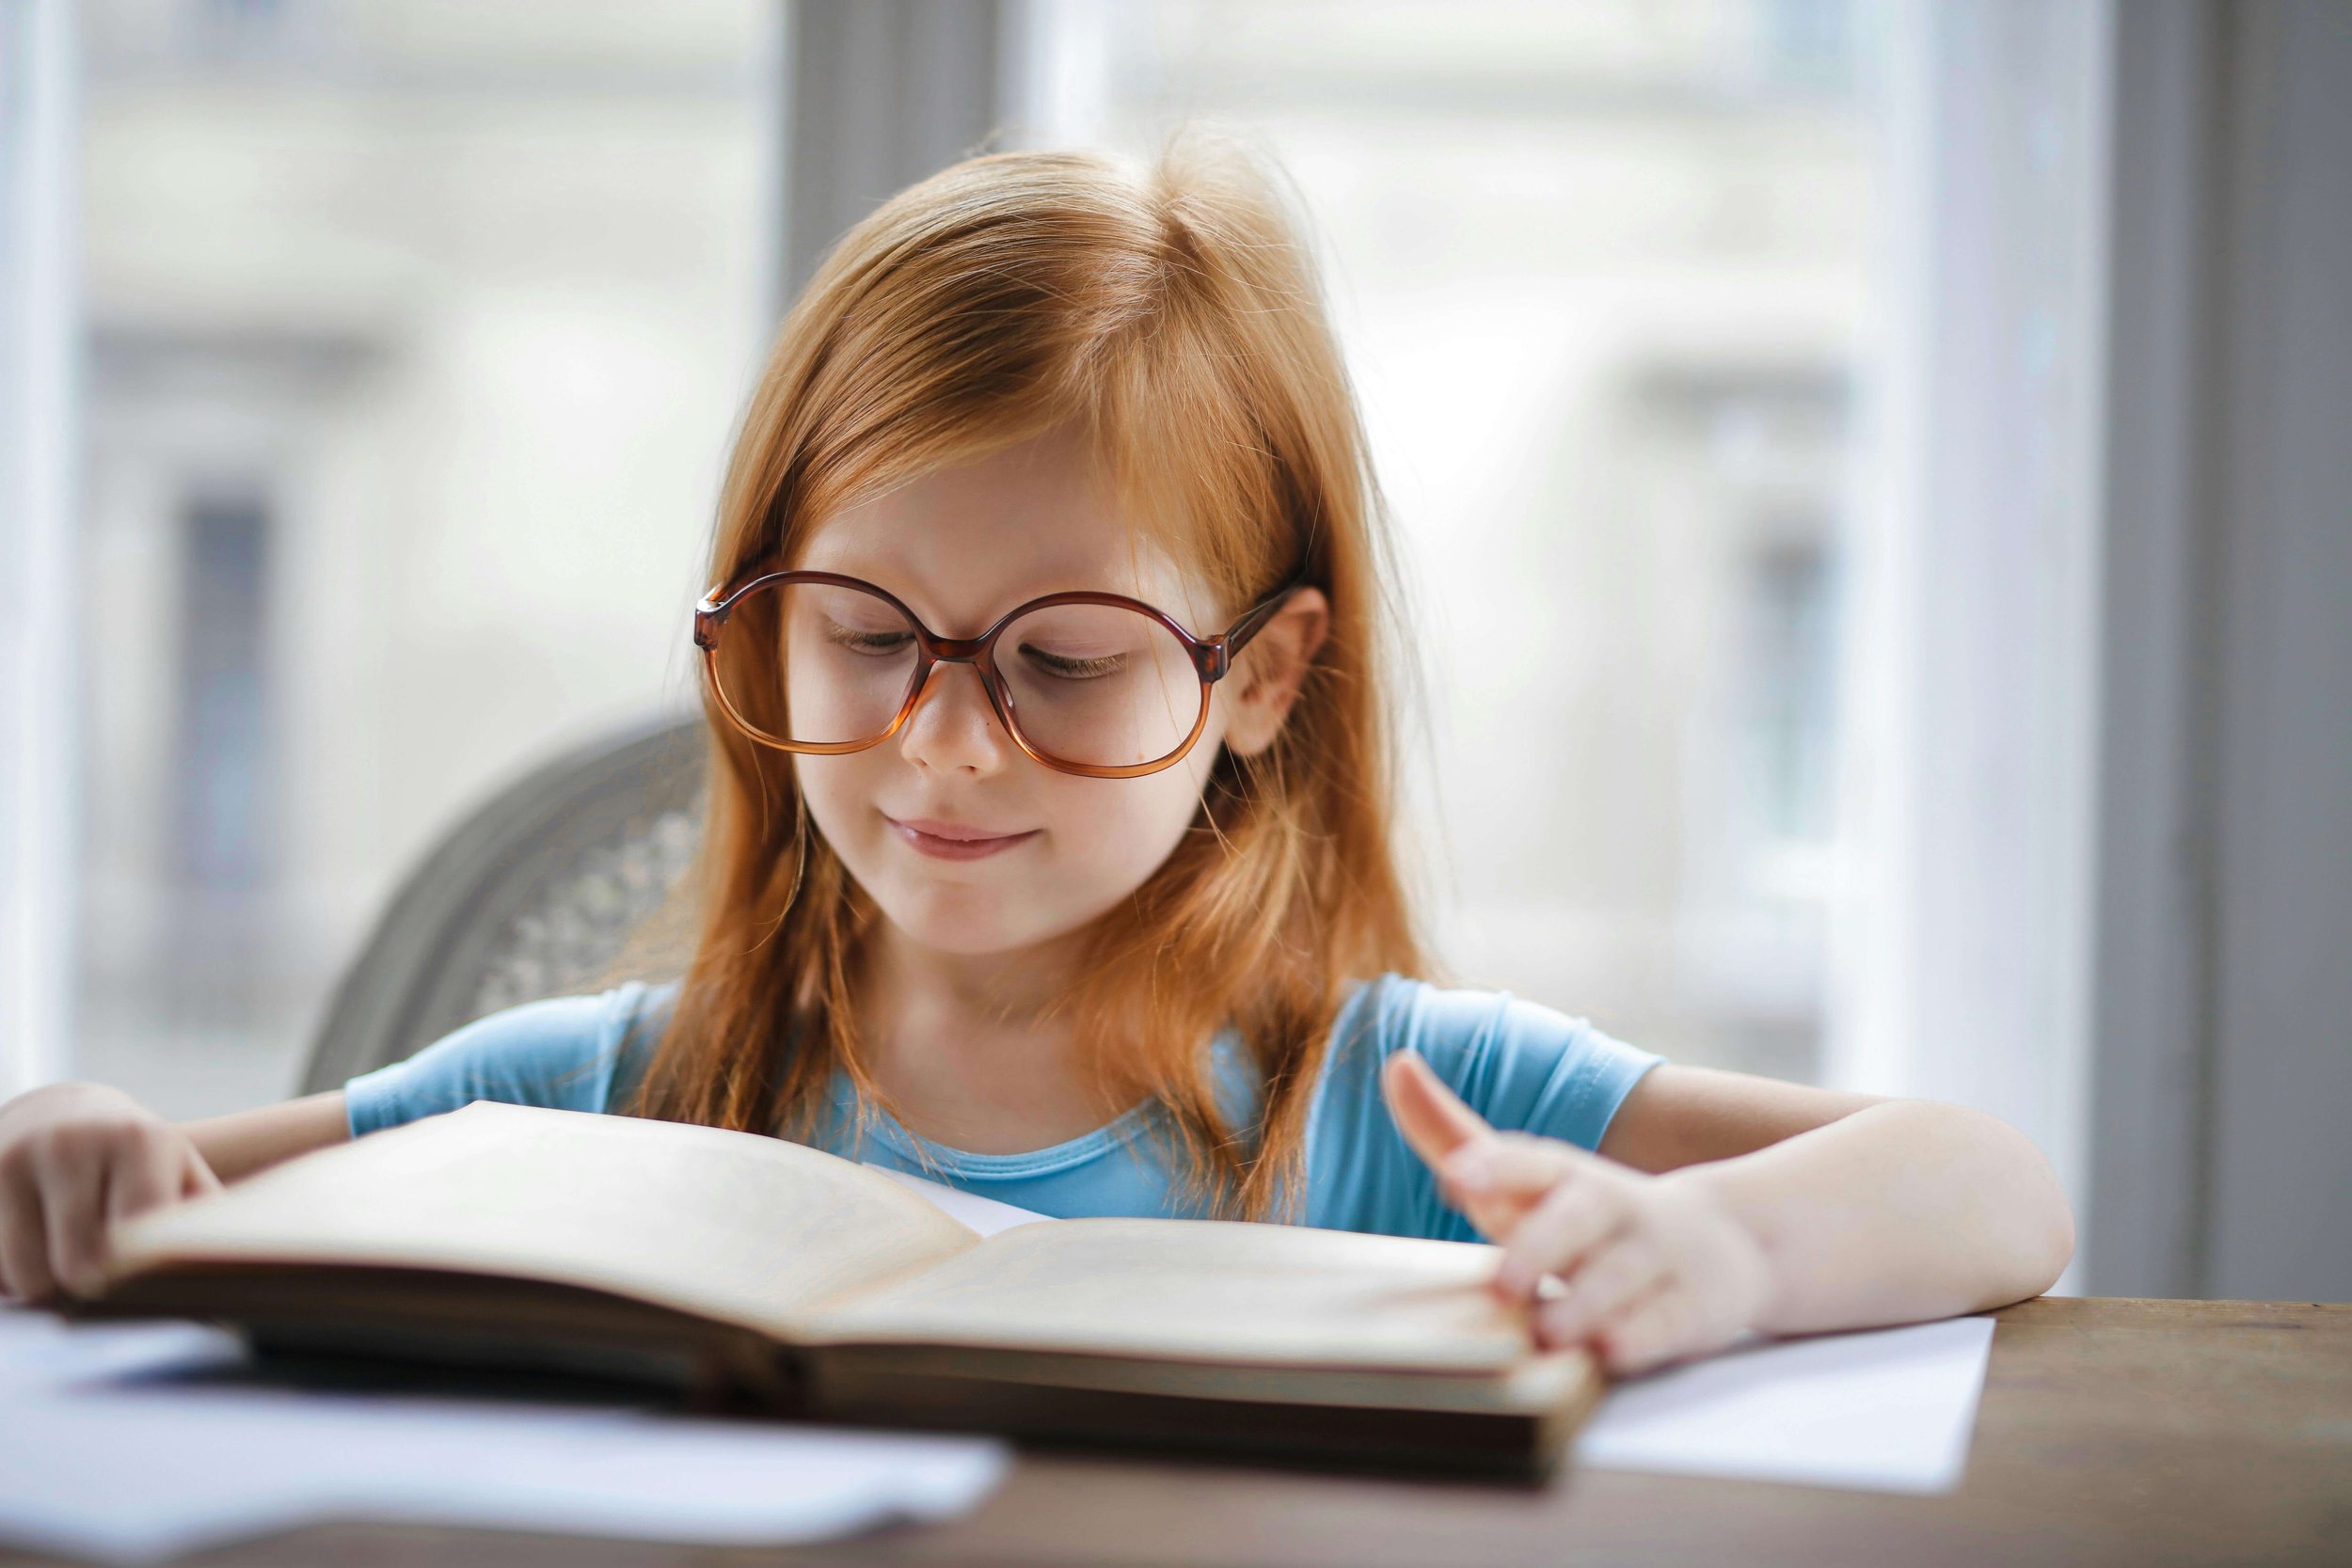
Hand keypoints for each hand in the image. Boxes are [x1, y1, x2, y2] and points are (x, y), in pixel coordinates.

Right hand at [0, 1082, 219, 1302]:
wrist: (61, 1114)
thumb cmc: (136, 1161)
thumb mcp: (179, 1172)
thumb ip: (201, 1221)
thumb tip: (219, 1283)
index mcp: (137, 1141)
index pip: (135, 1235)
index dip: (136, 1275)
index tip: (138, 1289)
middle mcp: (71, 1144)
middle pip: (75, 1267)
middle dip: (88, 1290)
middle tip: (98, 1282)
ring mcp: (13, 1158)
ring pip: (22, 1277)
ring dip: (41, 1288)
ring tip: (60, 1258)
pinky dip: (6, 1276)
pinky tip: (24, 1246)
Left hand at [1382, 1049, 1772, 1375]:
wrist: (1725, 1241)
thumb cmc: (1586, 1216)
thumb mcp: (1523, 1178)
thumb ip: (1452, 1133)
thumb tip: (1397, 1065)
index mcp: (1563, 1175)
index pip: (1531, 1161)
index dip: (1497, 1167)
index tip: (1459, 1177)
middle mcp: (1610, 1207)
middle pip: (1577, 1217)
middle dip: (1541, 1247)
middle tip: (1504, 1284)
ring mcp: (1655, 1256)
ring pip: (1620, 1276)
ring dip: (1584, 1303)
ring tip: (1548, 1332)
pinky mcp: (1689, 1308)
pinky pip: (1664, 1324)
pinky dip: (1638, 1338)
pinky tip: (1611, 1352)